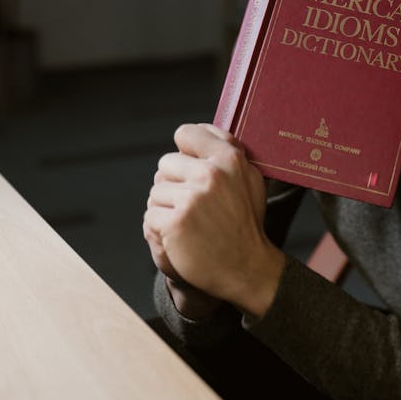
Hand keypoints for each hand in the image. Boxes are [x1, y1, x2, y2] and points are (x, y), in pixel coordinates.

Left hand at [144, 123, 285, 316]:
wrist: (245, 267)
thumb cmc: (245, 222)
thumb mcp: (250, 179)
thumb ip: (228, 151)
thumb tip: (201, 132)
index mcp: (229, 158)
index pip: (186, 134)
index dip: (184, 151)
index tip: (190, 166)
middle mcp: (211, 174)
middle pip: (165, 164)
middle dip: (173, 183)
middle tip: (193, 205)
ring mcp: (192, 199)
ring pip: (155, 192)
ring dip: (166, 208)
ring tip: (189, 223)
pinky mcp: (175, 223)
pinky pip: (150, 216)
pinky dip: (160, 229)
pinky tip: (180, 237)